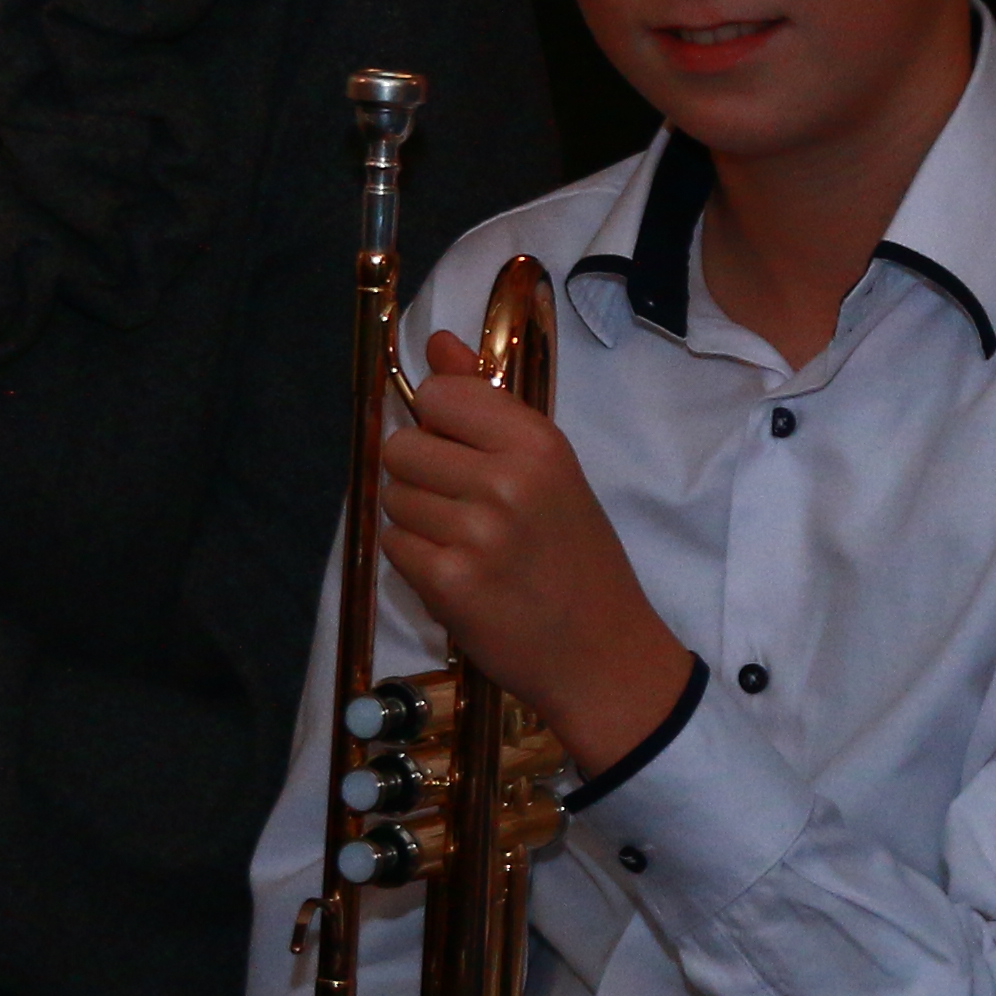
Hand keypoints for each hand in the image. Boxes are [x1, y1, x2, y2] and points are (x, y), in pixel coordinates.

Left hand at [374, 330, 694, 775]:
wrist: (602, 652)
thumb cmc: (577, 557)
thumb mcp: (549, 470)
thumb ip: (487, 403)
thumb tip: (436, 343)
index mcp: (537, 442)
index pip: (439, 394)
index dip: (437, 422)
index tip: (460, 450)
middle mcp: (506, 479)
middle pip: (401, 445)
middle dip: (418, 474)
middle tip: (461, 506)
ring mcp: (476, 532)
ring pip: (392, 497)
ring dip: (415, 520)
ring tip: (463, 543)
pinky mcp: (450, 582)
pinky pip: (393, 546)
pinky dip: (414, 561)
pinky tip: (455, 574)